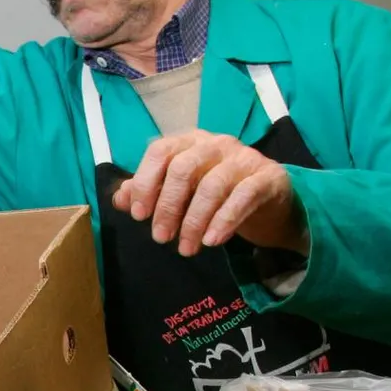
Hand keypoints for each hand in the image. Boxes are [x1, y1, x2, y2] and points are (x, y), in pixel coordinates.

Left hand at [110, 130, 307, 256]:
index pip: (161, 152)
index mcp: (189, 142)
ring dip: (194, 221)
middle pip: (184, 169)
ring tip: (186, 248)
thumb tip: (120, 199)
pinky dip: (225, 220)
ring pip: (213, 185)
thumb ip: (151, 192)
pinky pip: (244, 196)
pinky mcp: (267, 177)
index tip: (139, 216)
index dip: (146, 183)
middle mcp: (216, 144)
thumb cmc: (217, 194)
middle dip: (168, 206)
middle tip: (161, 238)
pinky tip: (212, 241)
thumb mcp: (182, 193)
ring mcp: (244, 158)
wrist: (269, 202)